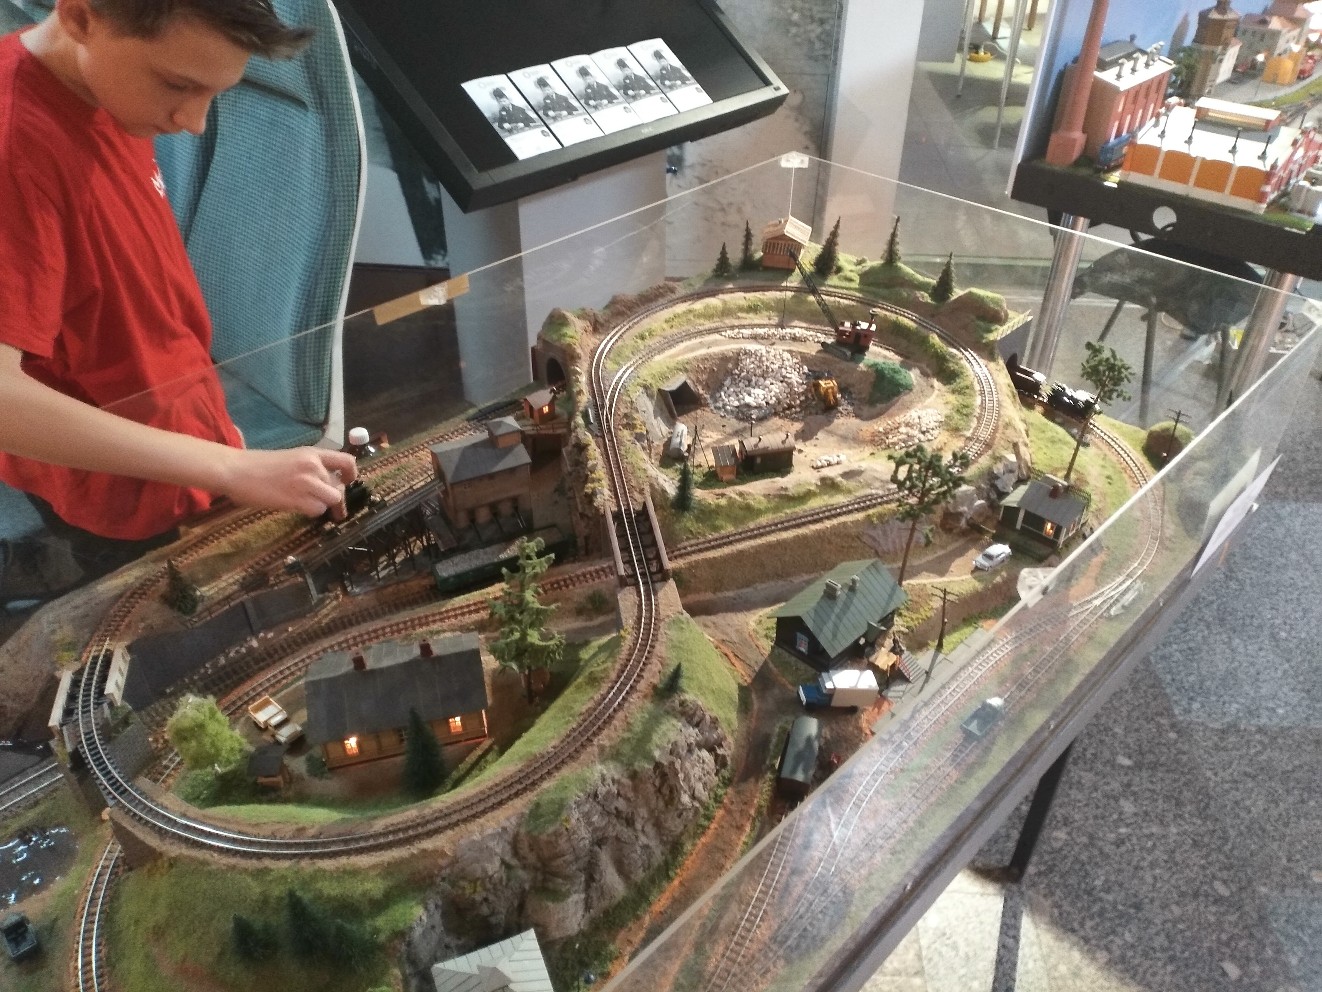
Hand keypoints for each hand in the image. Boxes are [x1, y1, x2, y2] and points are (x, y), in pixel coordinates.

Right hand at [216, 447, 358, 517]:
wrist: (236, 470)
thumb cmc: (257, 465)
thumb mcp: (290, 458)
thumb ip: (310, 468)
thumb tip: (325, 484)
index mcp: (312, 453)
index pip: (347, 461)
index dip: (351, 474)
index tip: (346, 482)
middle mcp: (314, 466)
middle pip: (339, 487)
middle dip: (333, 497)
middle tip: (320, 503)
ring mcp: (307, 482)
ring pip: (332, 500)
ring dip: (321, 505)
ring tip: (304, 504)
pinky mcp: (298, 498)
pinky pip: (317, 510)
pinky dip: (310, 512)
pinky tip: (295, 507)